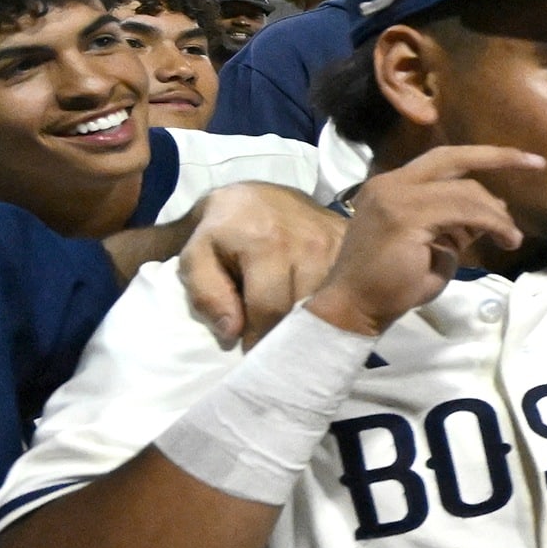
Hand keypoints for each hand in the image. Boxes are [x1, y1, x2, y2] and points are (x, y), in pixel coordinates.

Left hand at [179, 181, 348, 347]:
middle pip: (306, 311)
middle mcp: (308, 241)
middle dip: (288, 333)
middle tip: (275, 341)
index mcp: (265, 243)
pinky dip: (335, 301)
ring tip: (296, 324)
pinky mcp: (350, 242)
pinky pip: (351, 285)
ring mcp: (335, 241)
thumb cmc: (221, 232)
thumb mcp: (195, 258)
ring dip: (314, 319)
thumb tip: (232, 333)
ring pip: (332, 302)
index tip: (252, 350)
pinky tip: (319, 305)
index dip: (259, 338)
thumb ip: (206, 295)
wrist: (253, 197)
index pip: (270, 309)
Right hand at [306, 147, 534, 337]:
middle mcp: (392, 183)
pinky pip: (463, 210)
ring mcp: (396, 196)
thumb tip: (493, 213)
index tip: (522, 159)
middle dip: (499, 157)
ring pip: (465, 191)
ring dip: (497, 214)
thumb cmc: (393, 284)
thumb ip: (458, 223)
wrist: (355, 307)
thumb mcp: (436, 245)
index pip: (445, 160)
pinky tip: (505, 239)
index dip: (484, 157)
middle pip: (453, 157)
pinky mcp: (405, 216)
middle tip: (536, 163)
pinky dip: (492, 223)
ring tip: (512, 238)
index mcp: (395, 185)